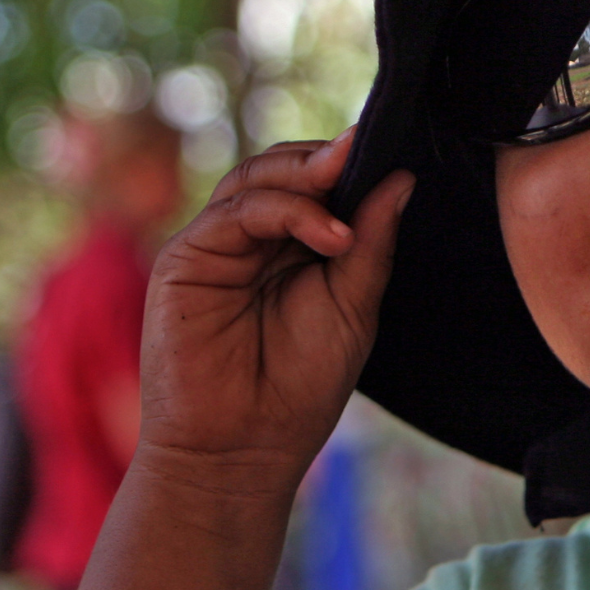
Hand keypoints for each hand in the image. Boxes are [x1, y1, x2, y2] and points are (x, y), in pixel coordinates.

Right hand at [137, 128, 412, 491]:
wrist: (244, 448)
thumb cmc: (300, 384)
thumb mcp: (355, 303)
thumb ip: (372, 240)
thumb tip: (404, 177)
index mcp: (293, 244)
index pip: (316, 180)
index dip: (349, 161)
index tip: (392, 141)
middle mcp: (252, 237)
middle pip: (283, 168)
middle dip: (327, 158)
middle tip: (369, 150)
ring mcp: (216, 244)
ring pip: (256, 178)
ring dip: (309, 176)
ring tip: (352, 194)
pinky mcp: (185, 260)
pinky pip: (235, 212)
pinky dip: (287, 211)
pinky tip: (331, 235)